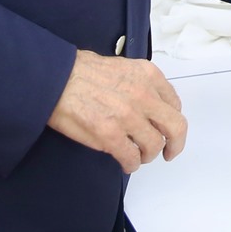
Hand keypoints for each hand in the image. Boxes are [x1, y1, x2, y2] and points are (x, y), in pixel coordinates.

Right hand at [48, 53, 187, 174]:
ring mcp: (128, 116)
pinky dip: (131, 164)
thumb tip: (150, 105)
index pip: (174, 103)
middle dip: (175, 144)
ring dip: (147, 155)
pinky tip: (126, 163)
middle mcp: (143, 95)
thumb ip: (141, 84)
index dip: (171, 121)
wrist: (54, 79)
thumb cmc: (81, 71)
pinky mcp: (110, 135)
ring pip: (154, 145)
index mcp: (148, 75)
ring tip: (137, 156)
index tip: (166, 129)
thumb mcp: (123, 67)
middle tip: (168, 152)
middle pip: (175, 127)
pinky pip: (131, 157)